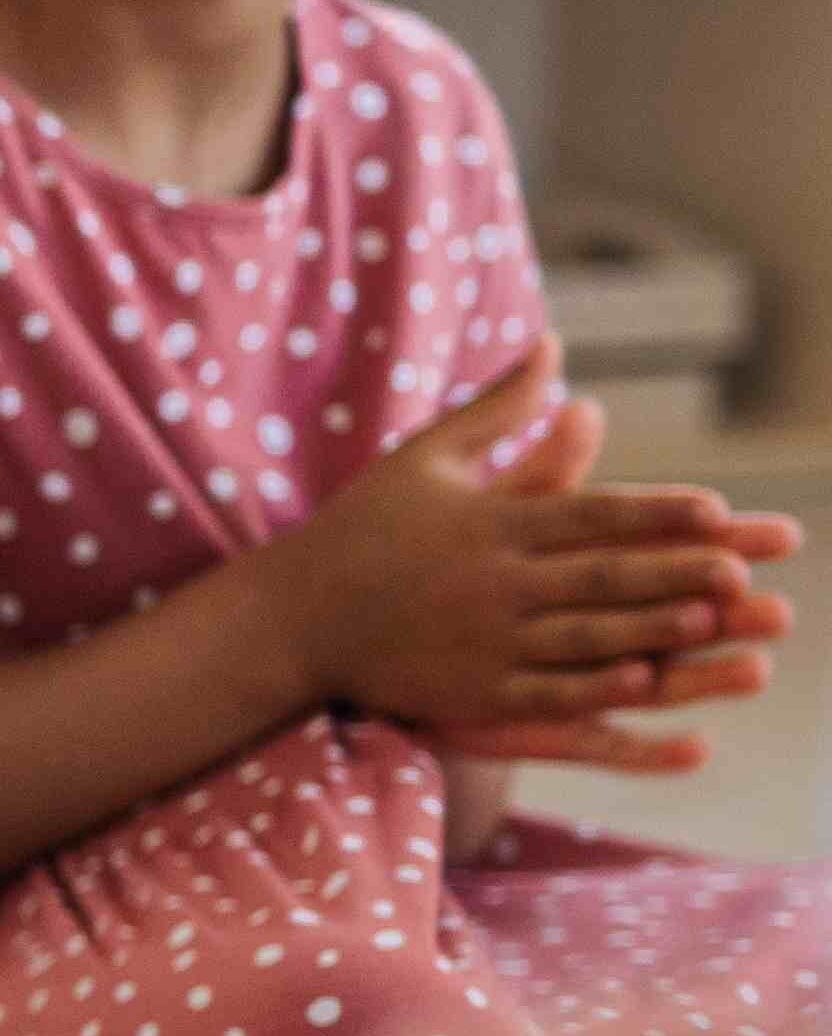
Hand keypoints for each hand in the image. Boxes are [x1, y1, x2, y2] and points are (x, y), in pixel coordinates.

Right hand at [272, 355, 797, 772]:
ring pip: (585, 635)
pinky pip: (546, 692)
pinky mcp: (470, 691)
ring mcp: (482, 640)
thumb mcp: (425, 456)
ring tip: (712, 621)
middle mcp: (492, 581)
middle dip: (674, 571)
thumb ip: (499, 407)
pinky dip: (596, 687)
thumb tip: (553, 344)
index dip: (657, 513)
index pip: (590, 514)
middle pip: (601, 575)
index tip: (718, 510)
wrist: (290, 614)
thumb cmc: (363, 528)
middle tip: (744, 569)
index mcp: (488, 523)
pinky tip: (644, 681)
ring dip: (653, 629)